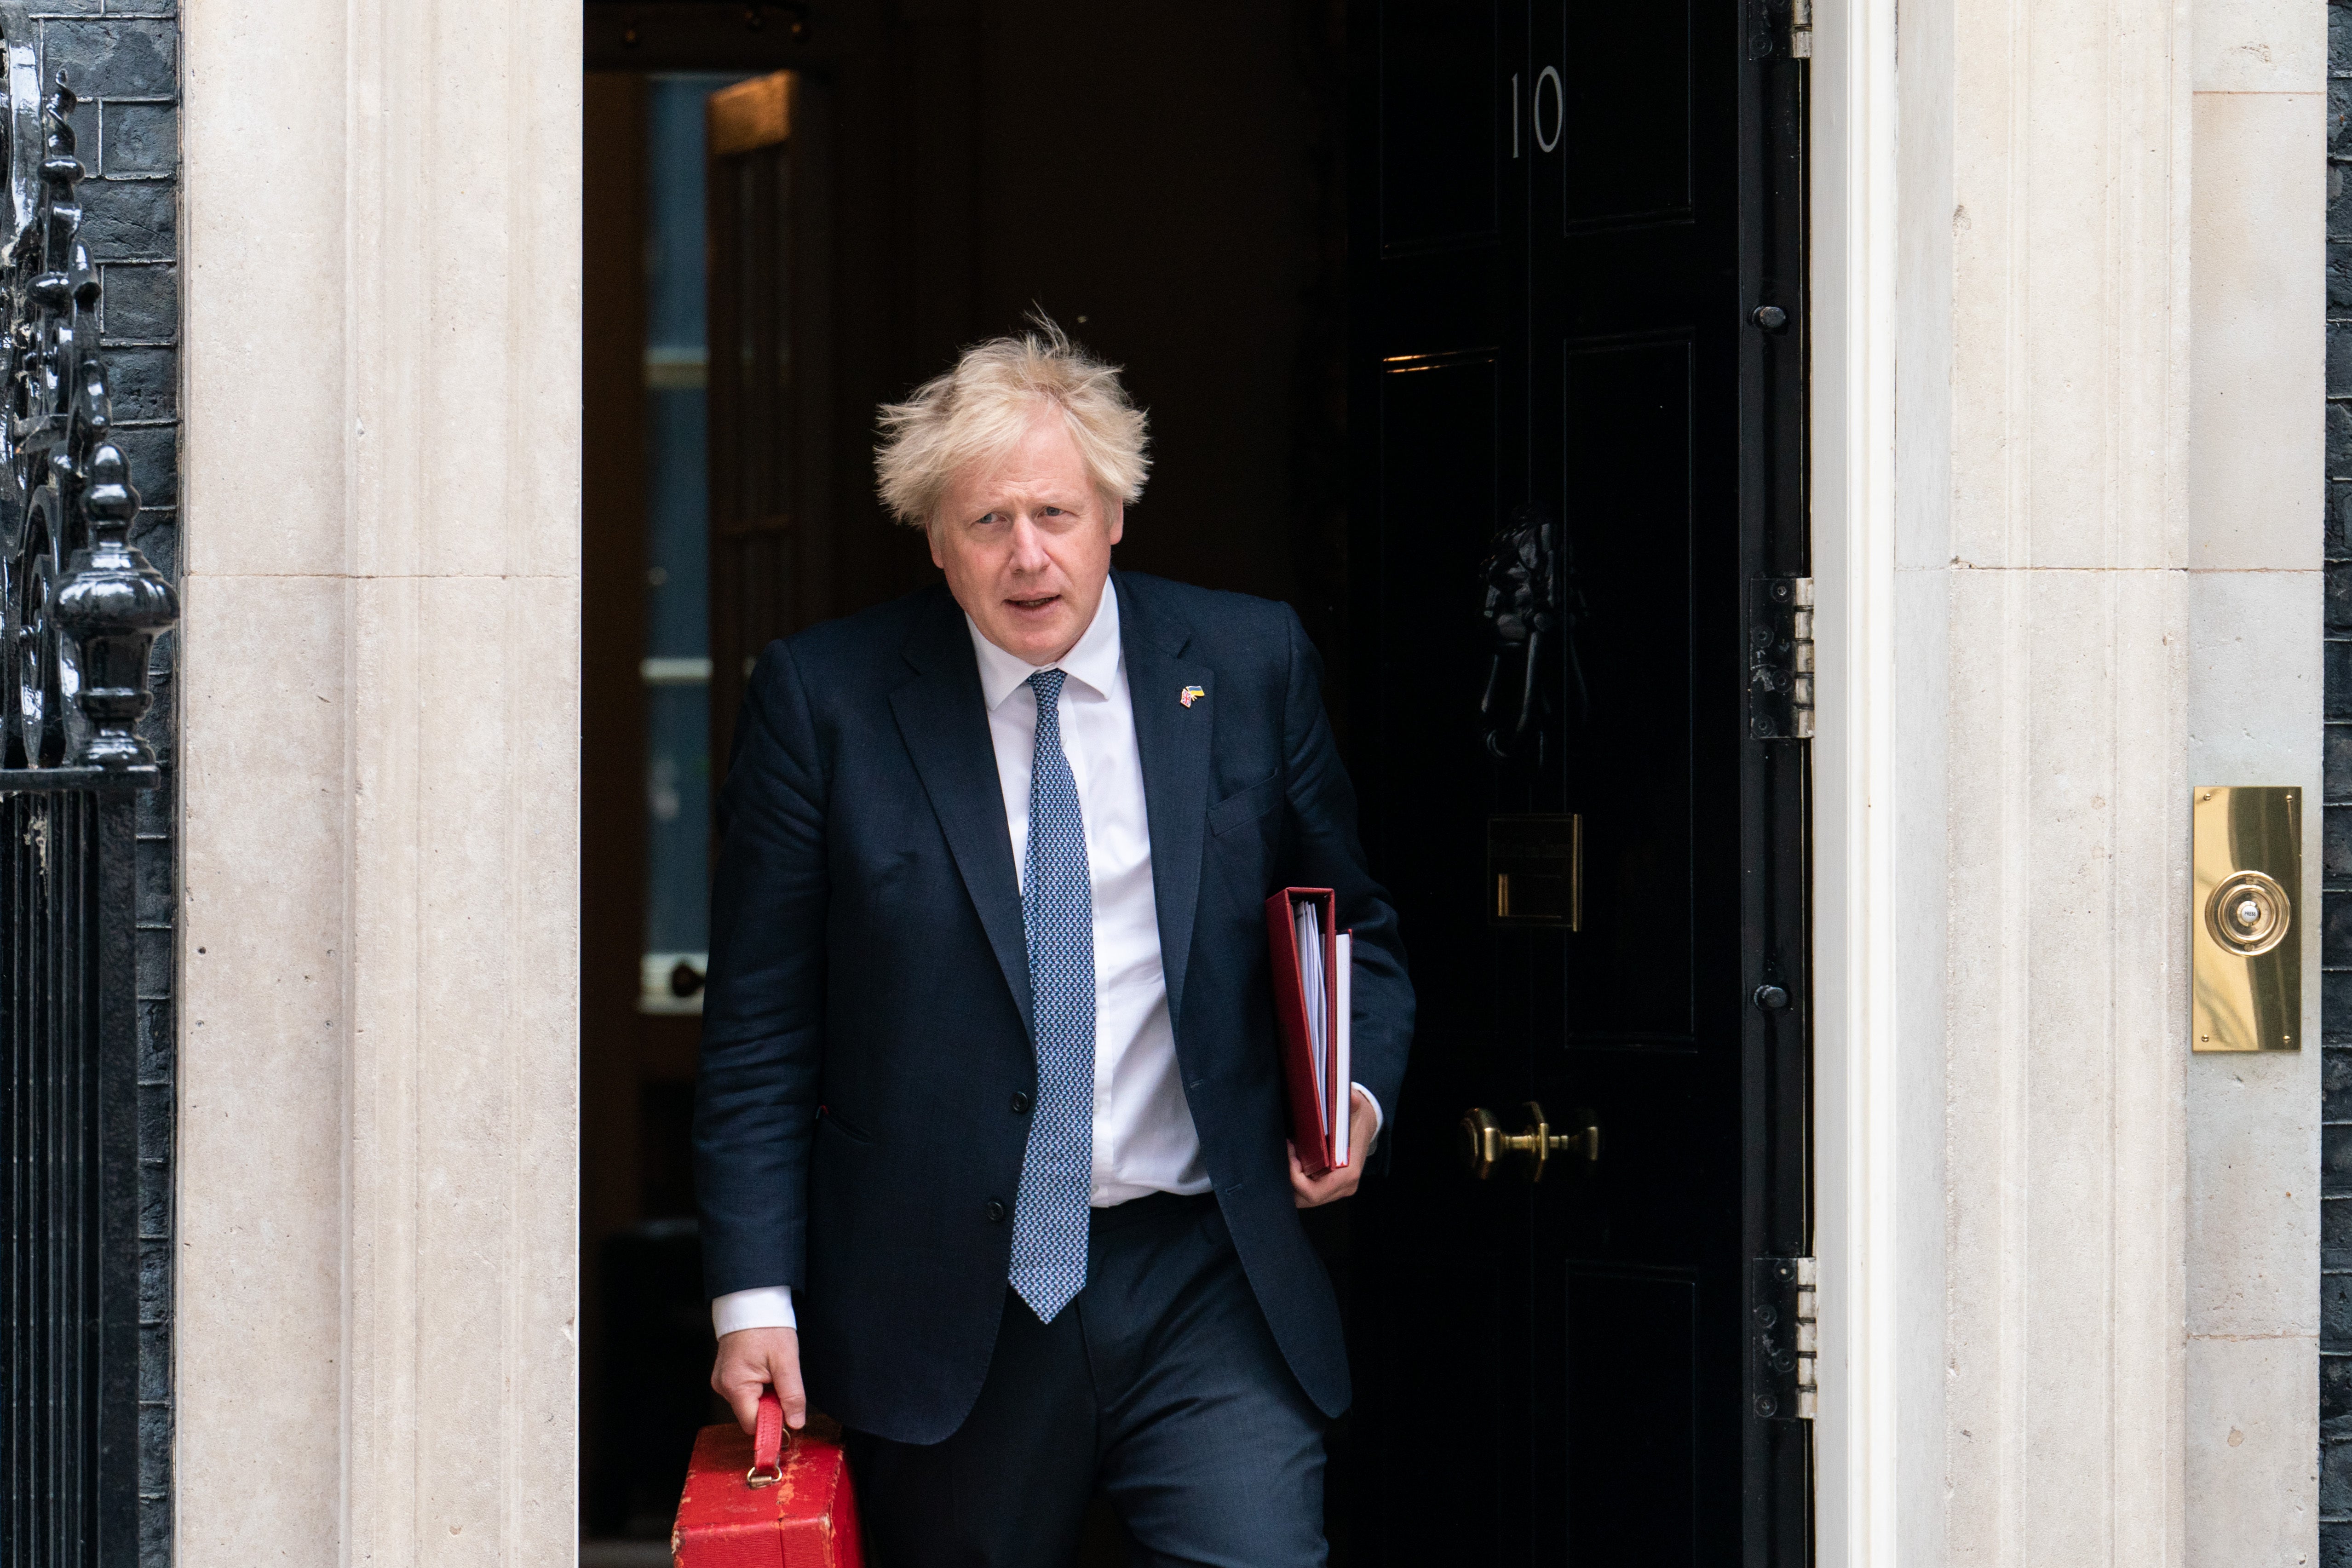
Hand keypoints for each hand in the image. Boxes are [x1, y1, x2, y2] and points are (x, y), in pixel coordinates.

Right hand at [712, 1326, 805, 1434]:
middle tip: (783, 1382)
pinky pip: (745, 1391)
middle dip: (771, 1406)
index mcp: (736, 1385)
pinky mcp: (726, 1375)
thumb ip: (792, 1395)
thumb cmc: (768, 1327)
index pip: (754, 1424)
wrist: (752, 1302)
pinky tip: (765, 1369)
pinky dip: (759, 1387)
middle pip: (751, 1415)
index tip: (790, 1415)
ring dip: (766, 1395)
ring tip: (773, 1370)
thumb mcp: (787, 1361)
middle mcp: (723, 1387)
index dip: (774, 1423)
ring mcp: (722, 1381)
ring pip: (749, 1403)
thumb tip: (795, 1423)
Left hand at [1289, 1087, 1379, 1207]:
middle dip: (1289, 1180)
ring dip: (1291, 1181)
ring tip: (1290, 1155)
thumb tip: (1348, 1094)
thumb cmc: (1357, 1116)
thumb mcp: (1354, 1106)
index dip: (1295, 1177)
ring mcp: (1338, 1190)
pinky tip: (1295, 1160)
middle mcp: (1344, 1187)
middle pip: (1306, 1199)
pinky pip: (1308, 1193)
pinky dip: (1297, 1181)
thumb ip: (1351, 1101)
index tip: (1290, 1152)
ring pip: (1305, 1199)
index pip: (1314, 1192)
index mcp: (1348, 1174)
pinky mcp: (1331, 1187)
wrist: (1366, 1123)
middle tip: (1287, 1153)